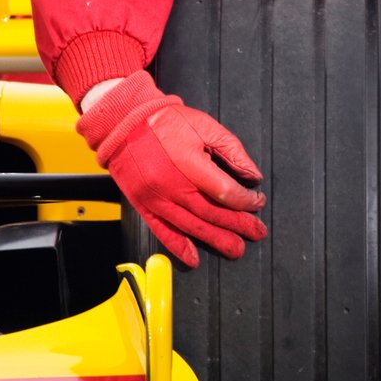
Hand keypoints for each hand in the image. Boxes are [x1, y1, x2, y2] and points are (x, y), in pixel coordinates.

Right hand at [78, 71, 265, 266]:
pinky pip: (162, 231)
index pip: (225, 191)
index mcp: (189, 163)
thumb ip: (232, 151)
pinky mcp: (144, 205)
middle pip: (211, 212)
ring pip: (191, 225)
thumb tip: (252, 176)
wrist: (124, 124)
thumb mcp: (205, 126)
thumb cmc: (165, 122)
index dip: (246, 200)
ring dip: (215, 240)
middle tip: (256, 233)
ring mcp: (156, 198)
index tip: (257, 202)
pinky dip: (178, 247)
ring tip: (235, 249)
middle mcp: (172, 185)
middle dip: (238, 225)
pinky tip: (193, 258)